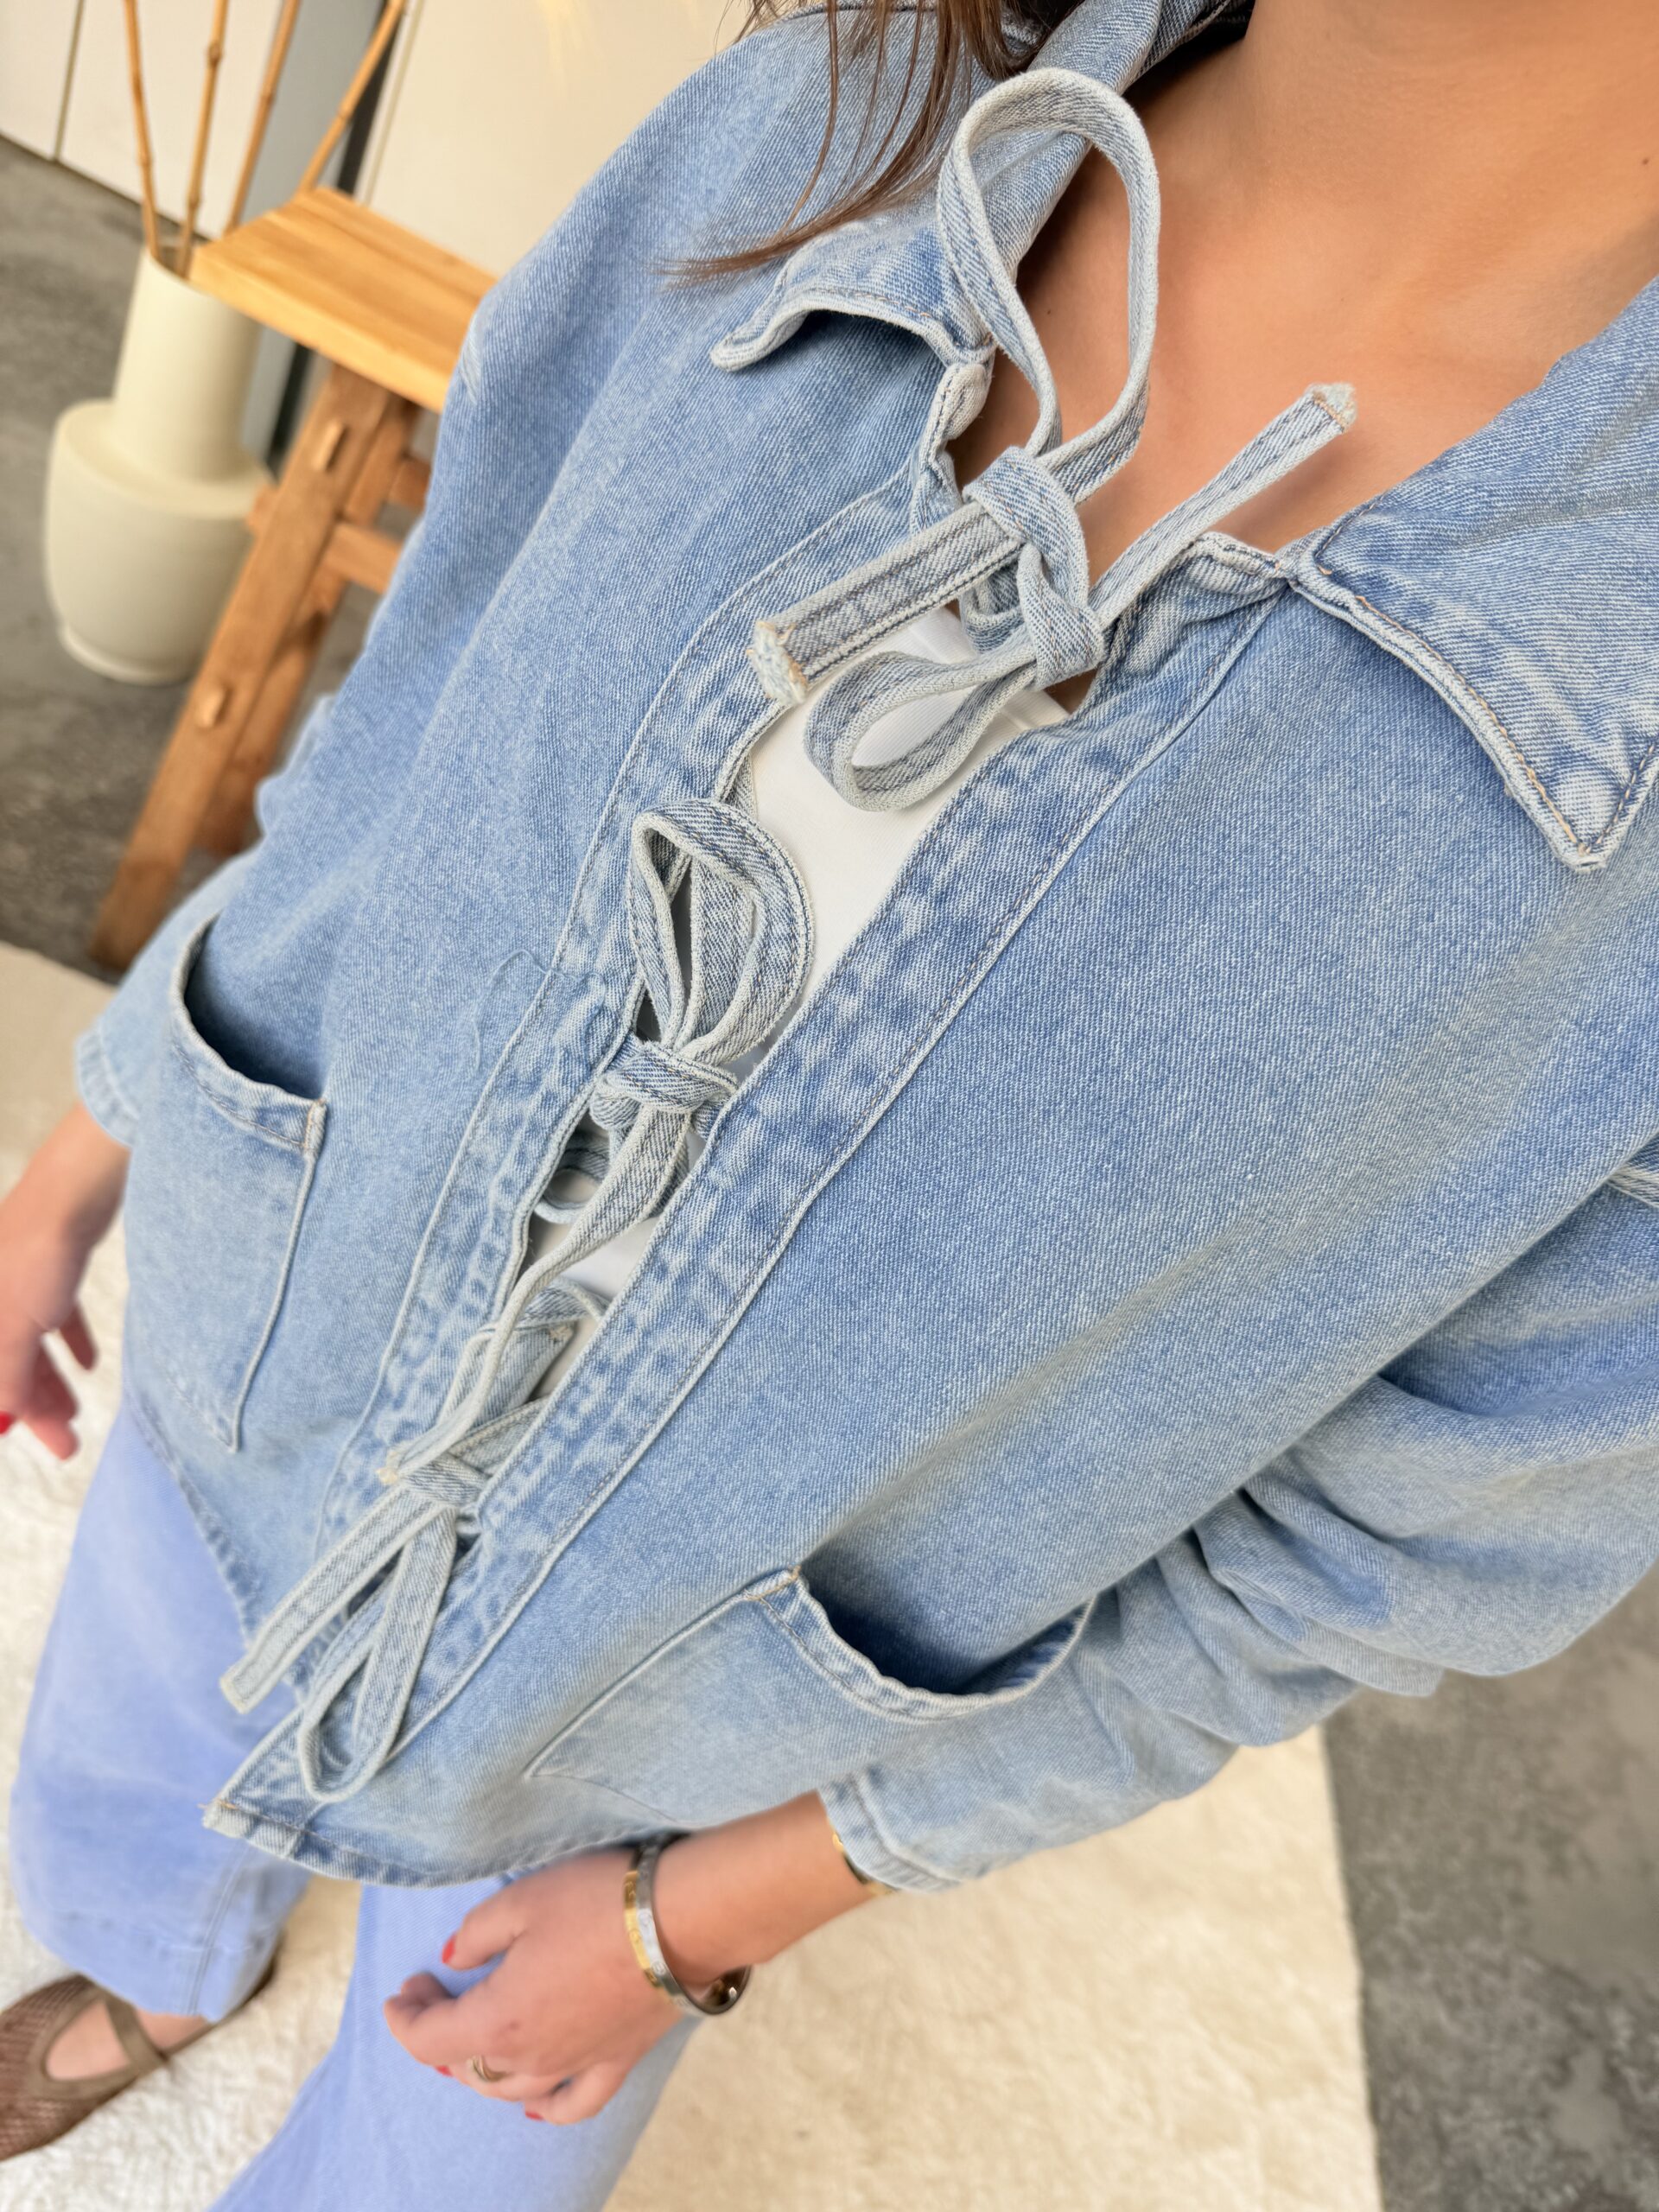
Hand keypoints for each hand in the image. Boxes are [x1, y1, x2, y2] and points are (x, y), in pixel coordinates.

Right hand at [0, 1107, 128, 1459]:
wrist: (76, 1189)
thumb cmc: (35, 1254)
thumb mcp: (13, 1331)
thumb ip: (7, 1377)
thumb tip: (6, 1417)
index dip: (3, 1412)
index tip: (24, 1440)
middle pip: (6, 1364)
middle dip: (35, 1407)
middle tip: (67, 1443)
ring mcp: (16, 1279)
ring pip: (31, 1342)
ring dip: (53, 1381)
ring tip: (77, 1412)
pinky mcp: (50, 1264)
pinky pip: (55, 1314)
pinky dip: (70, 1341)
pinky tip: (89, 1363)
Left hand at [384, 1847, 679, 2123]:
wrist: (681, 1919)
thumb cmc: (596, 1903)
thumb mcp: (521, 1901)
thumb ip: (475, 1936)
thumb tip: (452, 1961)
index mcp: (498, 2021)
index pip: (430, 2038)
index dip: (407, 2016)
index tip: (405, 1987)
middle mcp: (532, 2057)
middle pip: (466, 2065)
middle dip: (438, 2033)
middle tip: (433, 1994)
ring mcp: (576, 2065)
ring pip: (511, 2089)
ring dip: (480, 2068)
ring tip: (471, 2037)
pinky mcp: (616, 2061)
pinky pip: (573, 2103)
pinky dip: (546, 2107)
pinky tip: (534, 2103)